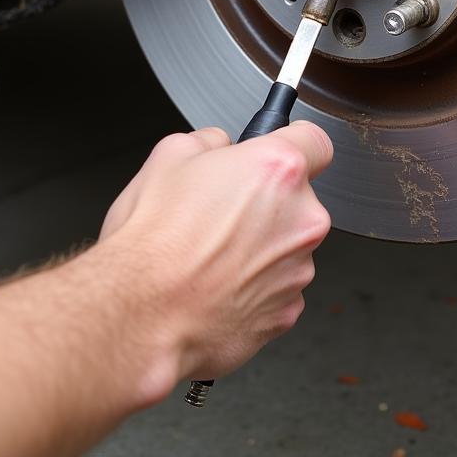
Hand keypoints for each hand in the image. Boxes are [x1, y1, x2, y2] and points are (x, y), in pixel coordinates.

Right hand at [97, 122, 333, 385]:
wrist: (141, 316)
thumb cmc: (153, 243)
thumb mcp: (168, 157)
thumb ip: (209, 141)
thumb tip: (217, 146)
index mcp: (278, 171)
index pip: (315, 142)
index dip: (293, 143)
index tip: (278, 151)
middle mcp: (301, 219)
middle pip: (299, 199)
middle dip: (266, 202)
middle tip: (221, 212)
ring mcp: (298, 270)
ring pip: (288, 246)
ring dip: (260, 247)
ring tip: (210, 255)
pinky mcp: (287, 312)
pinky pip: (277, 288)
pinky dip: (254, 287)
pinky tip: (216, 286)